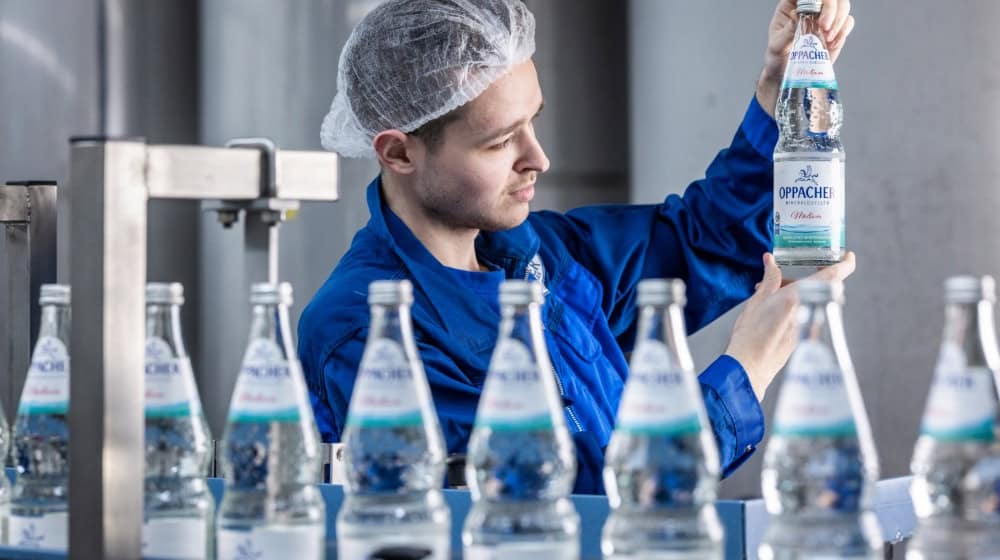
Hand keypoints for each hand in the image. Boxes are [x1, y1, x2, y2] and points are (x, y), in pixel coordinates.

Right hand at [724, 251, 855, 399]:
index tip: (848, 256)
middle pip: (820, 287)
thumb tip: (771, 261)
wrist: (750, 365)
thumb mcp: (757, 300)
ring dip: (797, 292)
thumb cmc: (752, 335)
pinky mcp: (805, 335)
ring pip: (812, 299)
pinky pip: (806, 312)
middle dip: (804, 278)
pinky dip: (796, 305)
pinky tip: (774, 308)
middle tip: (784, 276)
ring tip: (770, 294)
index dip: (845, 264)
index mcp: (800, 295)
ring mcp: (809, 323)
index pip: (833, 275)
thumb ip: (769, 278)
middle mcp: (809, 309)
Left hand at [756, 0, 855, 116]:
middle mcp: (809, 7)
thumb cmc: (778, 58)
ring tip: (827, 38)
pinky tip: (831, 44)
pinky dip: (843, 31)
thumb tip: (796, 15)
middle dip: (831, 8)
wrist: (787, 74)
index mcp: (791, 5)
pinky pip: (848, 21)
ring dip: (838, 20)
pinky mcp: (836, 29)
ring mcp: (824, 17)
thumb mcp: (777, 46)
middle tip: (824, 27)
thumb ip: (787, 31)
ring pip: (842, 5)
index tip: (814, 10)